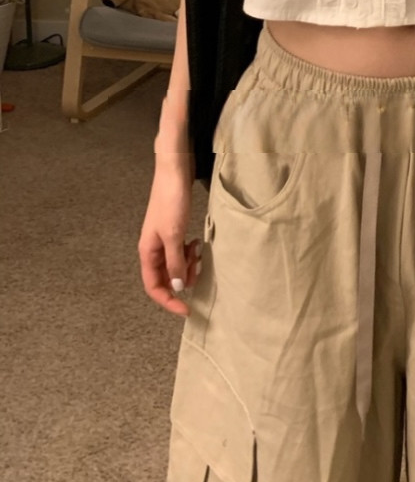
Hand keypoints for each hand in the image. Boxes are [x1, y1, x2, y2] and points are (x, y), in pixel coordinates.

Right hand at [138, 152, 200, 316]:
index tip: (187, 310)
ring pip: (175, 264)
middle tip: (199, 271)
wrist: (174, 171)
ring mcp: (163, 239)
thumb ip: (175, 263)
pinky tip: (198, 243)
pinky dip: (190, 252)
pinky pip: (181, 251)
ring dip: (188, 265)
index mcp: (147, 252)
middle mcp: (152, 248)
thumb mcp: (174, 235)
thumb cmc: (171, 201)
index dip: (168, 301)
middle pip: (165, 277)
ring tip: (199, 253)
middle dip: (182, 280)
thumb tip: (178, 288)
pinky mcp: (174, 230)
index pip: (154, 287)